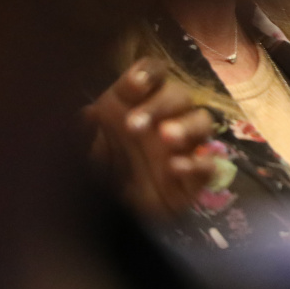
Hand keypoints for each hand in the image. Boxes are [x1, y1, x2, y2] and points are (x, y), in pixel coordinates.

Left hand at [86, 58, 216, 220]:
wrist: (107, 215)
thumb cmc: (96, 171)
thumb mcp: (81, 148)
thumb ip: (84, 131)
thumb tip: (88, 115)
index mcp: (138, 102)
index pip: (154, 73)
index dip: (148, 73)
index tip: (133, 85)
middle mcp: (165, 119)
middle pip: (180, 95)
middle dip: (160, 106)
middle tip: (133, 127)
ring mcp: (183, 147)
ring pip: (202, 122)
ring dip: (186, 127)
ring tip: (165, 138)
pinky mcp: (193, 179)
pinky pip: (208, 165)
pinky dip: (198, 164)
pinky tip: (175, 168)